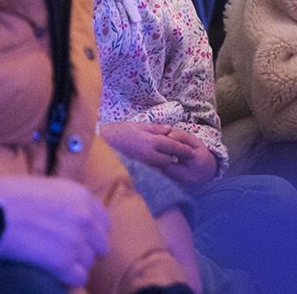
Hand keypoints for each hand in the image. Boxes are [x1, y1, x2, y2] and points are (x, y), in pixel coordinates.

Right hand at [0, 174, 109, 288]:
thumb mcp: (46, 187)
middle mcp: (85, 218)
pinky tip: (52, 274)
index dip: (91, 234)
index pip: (103, 223)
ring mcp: (76, 241)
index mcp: (82, 196)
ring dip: (73, 266)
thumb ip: (66, 202)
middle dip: (85, 251)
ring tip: (54, 264)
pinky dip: (67, 280)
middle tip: (65, 255)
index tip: (80, 240)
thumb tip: (68, 218)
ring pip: (89, 264)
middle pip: (100, 246)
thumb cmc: (9, 195)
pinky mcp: (64, 263)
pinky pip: (78, 279)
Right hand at [99, 122, 216, 185]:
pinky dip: (158, 168)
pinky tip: (159, 166)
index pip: (173, 147)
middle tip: (186, 157)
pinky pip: (152, 171)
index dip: (184, 149)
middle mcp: (149, 154)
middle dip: (177, 158)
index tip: (192, 152)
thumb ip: (157, 129)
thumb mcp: (140, 125)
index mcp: (152, 141)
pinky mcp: (138, 169)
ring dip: (168, 164)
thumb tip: (170, 130)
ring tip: (174, 161)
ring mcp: (143, 163)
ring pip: (162, 167)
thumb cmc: (122, 131)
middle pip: (170, 159)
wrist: (104, 142)